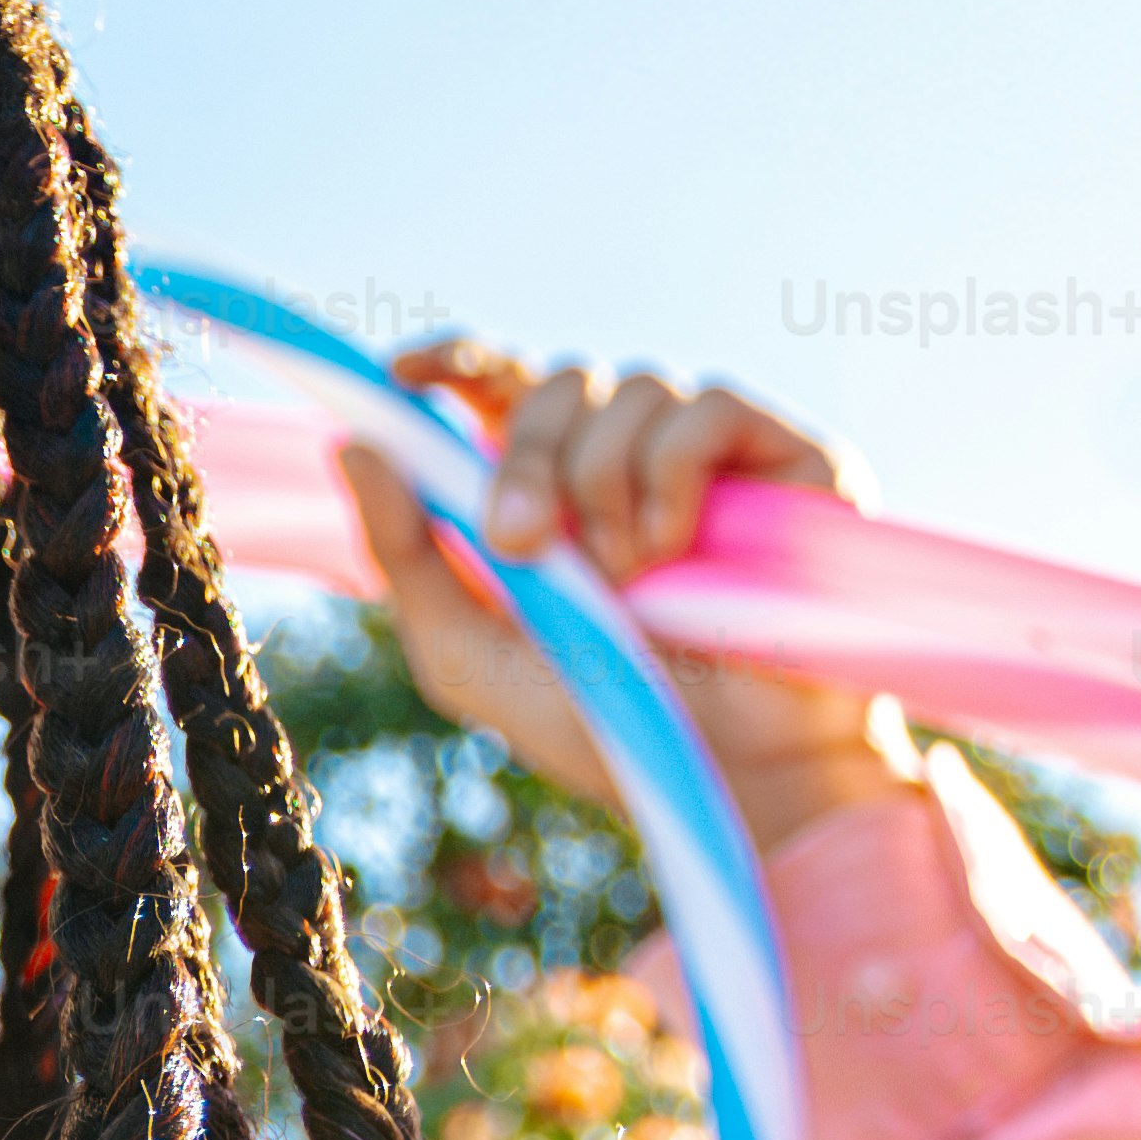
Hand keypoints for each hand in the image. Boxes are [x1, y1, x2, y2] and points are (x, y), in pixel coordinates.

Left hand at [336, 339, 911, 848]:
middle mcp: (630, 458)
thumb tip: (355, 442)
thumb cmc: (604, 726)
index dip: (453, 360)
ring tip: (625, 579)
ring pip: (630, 386)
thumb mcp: (468, 652)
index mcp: (554, 491)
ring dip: (601, 481)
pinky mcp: (785, 456)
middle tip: (522, 546)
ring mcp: (710, 454)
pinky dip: (670, 471)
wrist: (728, 779)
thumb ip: (405, 552)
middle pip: (556, 384)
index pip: (502, 386)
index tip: (404, 372)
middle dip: (524, 456)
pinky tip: (671, 547)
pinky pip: (706, 405)